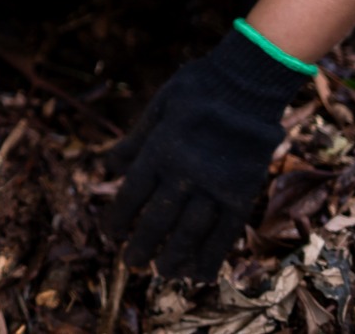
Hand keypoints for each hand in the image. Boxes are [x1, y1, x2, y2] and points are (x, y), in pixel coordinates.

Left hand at [105, 29, 308, 280]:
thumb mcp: (156, 108)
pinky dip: (214, 254)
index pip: (132, 193)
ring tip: (162, 272)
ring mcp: (216, 184)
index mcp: (160, 150)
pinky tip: (202, 273)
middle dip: (142, 244)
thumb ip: (133, 142)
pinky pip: (227, 230)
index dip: (118, 217)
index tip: (110, 233)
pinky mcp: (243, 190)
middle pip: (158, 218)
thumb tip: (106, 168)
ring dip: (175, 255)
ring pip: (191, 230)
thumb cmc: (197, 89)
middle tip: (131, 263)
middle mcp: (185, 172)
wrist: (248, 82)